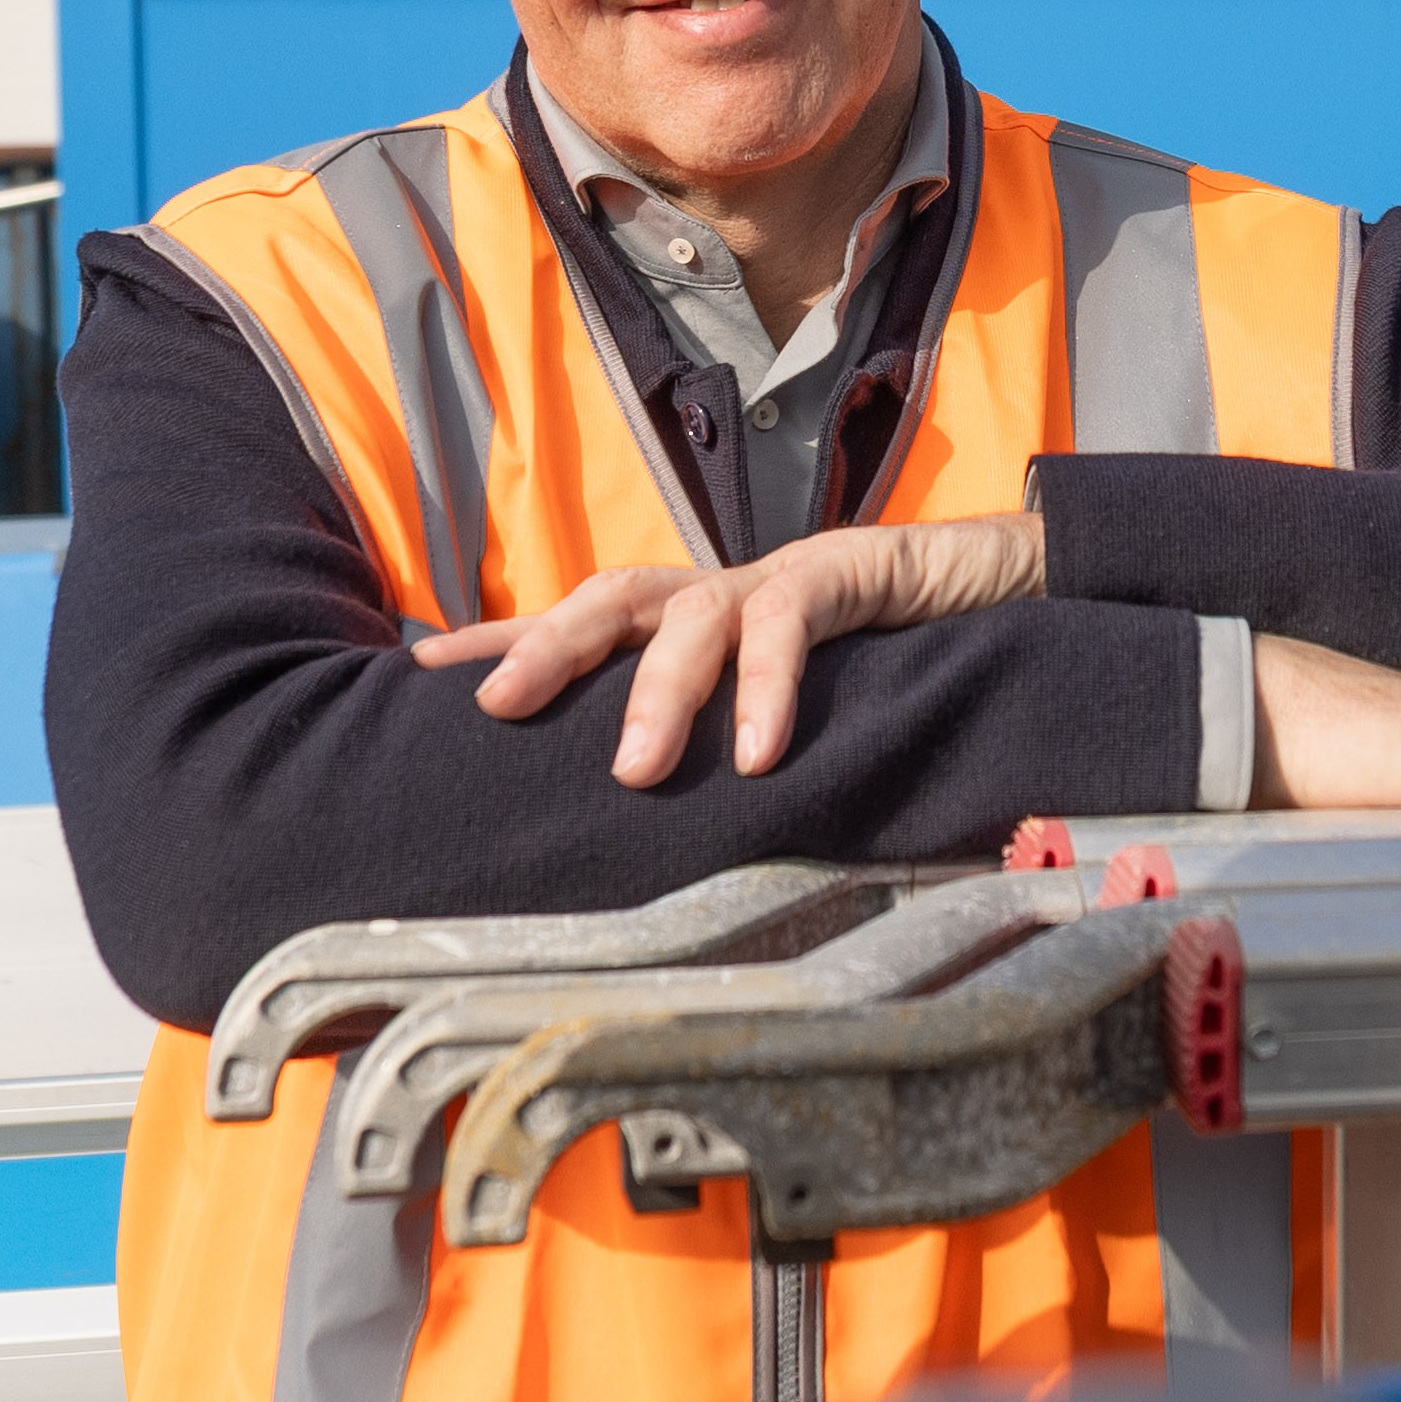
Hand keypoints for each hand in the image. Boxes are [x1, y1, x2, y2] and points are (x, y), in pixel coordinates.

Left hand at [420, 512, 1048, 787]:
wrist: (984, 587)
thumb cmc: (867, 664)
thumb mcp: (767, 709)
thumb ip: (708, 750)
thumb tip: (635, 830)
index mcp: (684, 619)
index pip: (575, 620)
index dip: (499, 640)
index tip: (416, 672)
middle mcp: (714, 591)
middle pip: (609, 597)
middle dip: (546, 647)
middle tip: (496, 709)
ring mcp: (773, 578)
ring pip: (692, 616)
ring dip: (658, 691)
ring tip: (634, 769)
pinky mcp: (840, 572)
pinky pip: (792, 626)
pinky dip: (768, 688)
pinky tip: (757, 754)